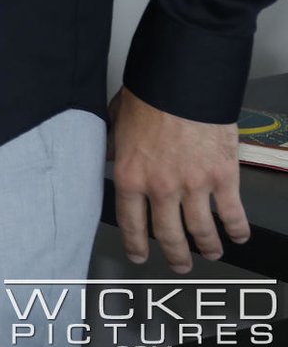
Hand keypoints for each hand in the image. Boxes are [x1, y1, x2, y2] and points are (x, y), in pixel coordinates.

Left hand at [107, 83, 251, 272]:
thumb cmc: (149, 96)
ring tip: (212, 253)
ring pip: (201, 230)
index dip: (135, 244)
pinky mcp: (223, 177)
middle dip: (174, 255)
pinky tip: (239, 235)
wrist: (182, 82)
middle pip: (167, 234)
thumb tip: (108, 157)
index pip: (130, 221)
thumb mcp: (116, 121)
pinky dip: (237, 228)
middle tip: (179, 264)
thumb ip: (114, 146)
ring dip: (207, 247)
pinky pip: (232, 213)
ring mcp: (194, 185)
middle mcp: (160, 187)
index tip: (139, 255)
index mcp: (131, 175)